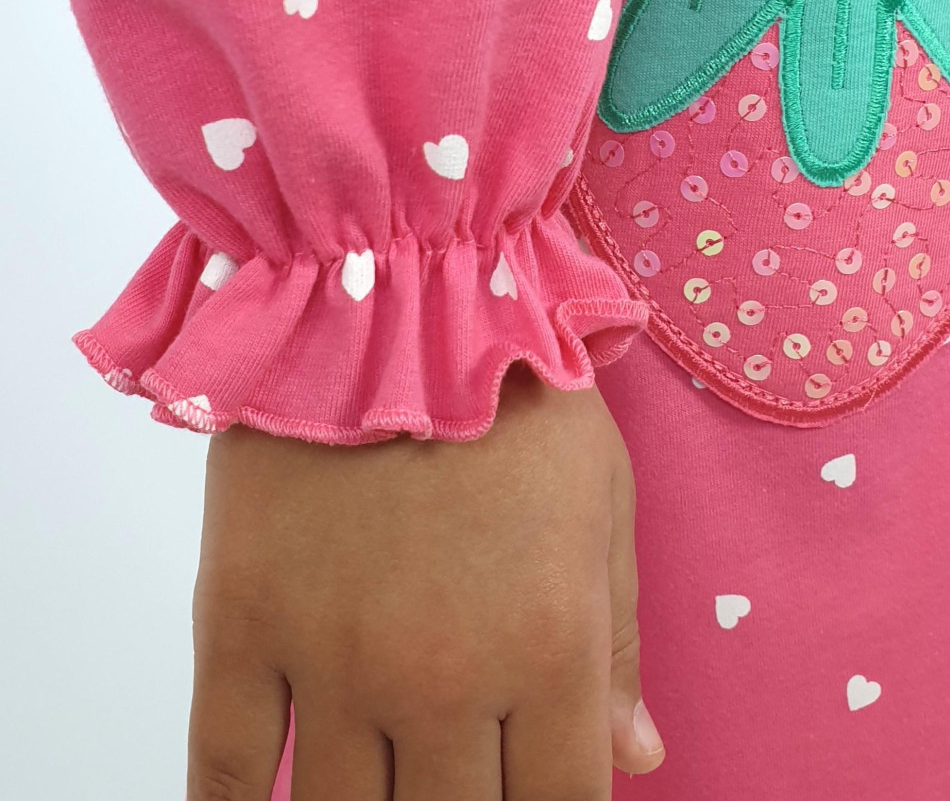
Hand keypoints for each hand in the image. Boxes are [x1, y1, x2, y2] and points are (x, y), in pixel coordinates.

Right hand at [187, 363, 664, 798]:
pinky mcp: (241, 627)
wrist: (385, 286)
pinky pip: (226, 773)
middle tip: (458, 782)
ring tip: (385, 789)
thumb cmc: (514, 386)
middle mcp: (444, 681)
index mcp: (549, 647)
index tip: (536, 796)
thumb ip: (620, 637)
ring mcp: (333, 662)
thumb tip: (638, 759)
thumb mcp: (600, 493)